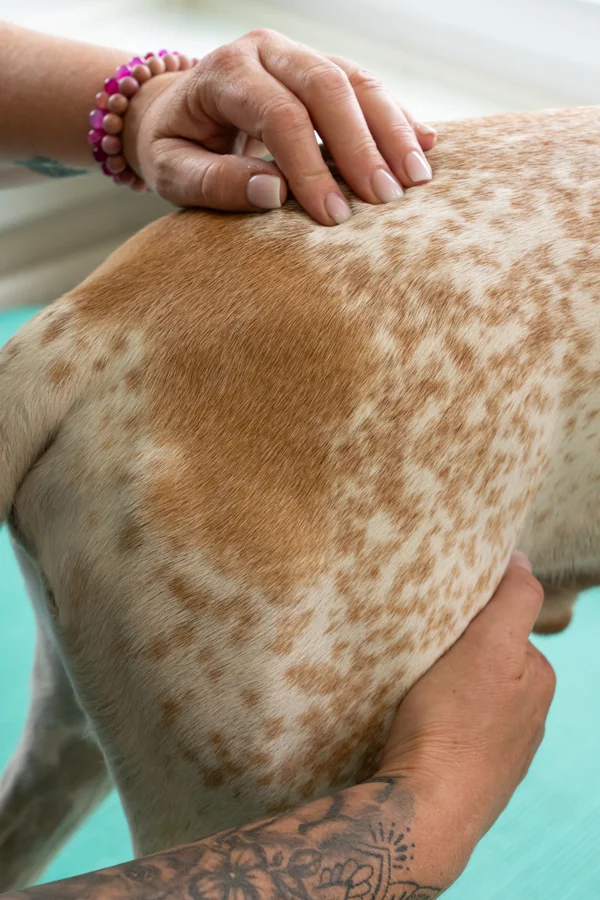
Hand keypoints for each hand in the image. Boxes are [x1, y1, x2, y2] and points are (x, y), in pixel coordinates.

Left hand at [122, 29, 436, 224]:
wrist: (178, 111)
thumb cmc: (176, 146)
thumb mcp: (174, 171)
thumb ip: (214, 183)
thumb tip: (274, 193)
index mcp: (226, 72)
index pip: (280, 115)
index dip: (311, 166)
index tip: (335, 215)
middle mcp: (268, 52)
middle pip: (327, 88)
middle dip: (361, 146)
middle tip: (386, 199)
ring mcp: (299, 56)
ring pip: (357, 80)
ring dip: (392, 130)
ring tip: (416, 180)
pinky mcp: (323, 69)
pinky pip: (368, 85)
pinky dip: (397, 116)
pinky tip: (425, 144)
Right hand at [377, 553, 555, 847]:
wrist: (426, 809)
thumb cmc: (453, 724)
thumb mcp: (489, 647)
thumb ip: (513, 600)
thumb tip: (523, 560)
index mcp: (537, 678)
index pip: (507, 622)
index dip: (473, 610)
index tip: (441, 612)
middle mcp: (530, 715)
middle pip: (490, 659)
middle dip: (460, 649)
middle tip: (421, 646)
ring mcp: (502, 749)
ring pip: (472, 695)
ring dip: (447, 685)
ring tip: (413, 686)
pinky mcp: (473, 775)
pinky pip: (457, 729)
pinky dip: (441, 718)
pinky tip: (418, 722)